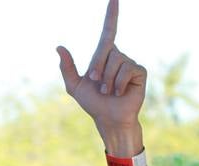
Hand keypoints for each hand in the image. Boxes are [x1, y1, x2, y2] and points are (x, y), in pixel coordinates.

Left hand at [56, 0, 146, 145]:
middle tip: (97, 84)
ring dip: (108, 80)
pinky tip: (120, 92)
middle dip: (97, 68)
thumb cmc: (93, 104)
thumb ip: (67, 67)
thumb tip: (59, 46)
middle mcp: (118, 56)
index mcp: (103, 56)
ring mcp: (130, 63)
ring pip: (115, 61)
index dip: (112, 14)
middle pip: (105, 50)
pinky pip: (126, 69)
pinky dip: (119, 83)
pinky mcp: (139, 71)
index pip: (109, 30)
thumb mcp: (75, 86)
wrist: (108, 119)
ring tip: (109, 91)